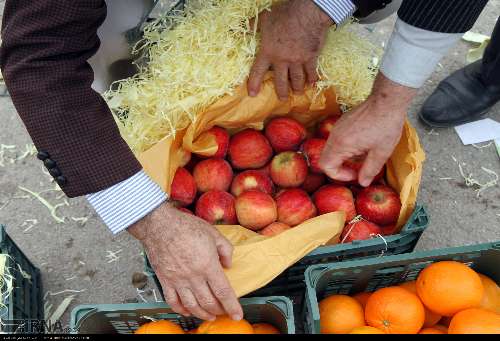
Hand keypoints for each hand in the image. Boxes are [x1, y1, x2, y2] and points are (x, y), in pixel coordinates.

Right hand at [128, 202, 242, 320]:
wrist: (159, 225)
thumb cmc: (185, 226)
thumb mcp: (214, 233)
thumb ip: (225, 249)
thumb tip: (228, 264)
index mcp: (207, 264)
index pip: (223, 292)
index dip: (232, 306)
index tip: (237, 314)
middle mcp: (193, 276)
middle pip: (209, 302)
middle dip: (219, 311)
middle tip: (224, 312)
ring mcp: (177, 280)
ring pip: (192, 306)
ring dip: (202, 314)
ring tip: (209, 315)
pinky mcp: (165, 280)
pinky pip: (173, 301)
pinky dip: (181, 310)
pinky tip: (187, 311)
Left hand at [248, 0, 332, 100]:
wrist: (306, 13)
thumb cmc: (284, 14)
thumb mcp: (265, 18)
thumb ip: (254, 24)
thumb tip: (244, 26)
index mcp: (268, 51)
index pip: (258, 71)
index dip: (254, 83)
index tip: (253, 94)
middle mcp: (282, 60)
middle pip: (281, 81)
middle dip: (281, 91)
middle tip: (282, 99)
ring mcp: (297, 60)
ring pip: (297, 79)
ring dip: (297, 87)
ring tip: (298, 92)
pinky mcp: (310, 57)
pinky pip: (311, 71)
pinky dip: (312, 78)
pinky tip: (313, 83)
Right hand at [319, 74, 417, 185]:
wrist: (387, 100)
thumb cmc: (386, 125)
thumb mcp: (381, 152)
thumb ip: (369, 170)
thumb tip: (362, 183)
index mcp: (341, 144)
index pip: (326, 166)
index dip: (339, 176)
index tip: (355, 175)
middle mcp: (334, 135)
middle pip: (326, 158)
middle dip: (340, 167)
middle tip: (358, 169)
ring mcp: (337, 127)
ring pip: (332, 149)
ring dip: (344, 157)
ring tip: (364, 155)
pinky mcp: (342, 122)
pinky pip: (338, 140)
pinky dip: (346, 147)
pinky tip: (364, 143)